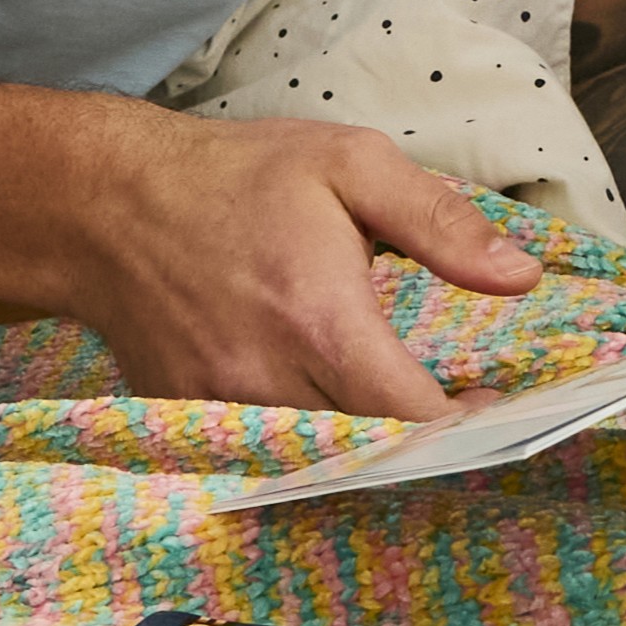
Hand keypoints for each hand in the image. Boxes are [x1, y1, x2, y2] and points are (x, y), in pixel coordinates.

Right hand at [63, 106, 545, 416]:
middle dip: (419, 442)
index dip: (463, 423)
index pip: (412, 416)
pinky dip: (301, 445)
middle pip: (368, 450)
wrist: (105, 203)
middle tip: (458, 416)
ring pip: (315, 460)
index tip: (491, 406)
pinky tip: (327, 414)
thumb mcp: (352, 165)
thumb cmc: (237, 177)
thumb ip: (442, 223)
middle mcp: (266, 379)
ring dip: (361, 447)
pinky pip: (260, 453)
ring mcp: (219, 409)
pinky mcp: (185, 419)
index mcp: (320, 320)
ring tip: (398, 417)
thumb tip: (520, 277)